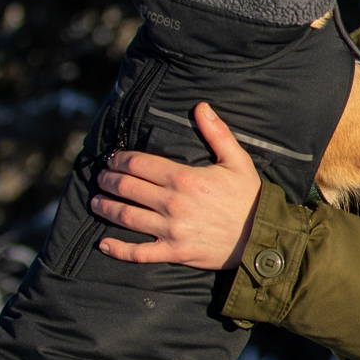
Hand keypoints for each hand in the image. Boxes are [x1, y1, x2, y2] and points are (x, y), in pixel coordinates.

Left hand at [93, 102, 260, 269]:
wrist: (263, 236)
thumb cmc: (249, 197)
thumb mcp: (237, 161)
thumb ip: (217, 133)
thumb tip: (200, 106)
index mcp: (185, 178)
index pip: (139, 164)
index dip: (120, 159)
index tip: (113, 158)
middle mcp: (173, 203)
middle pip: (126, 188)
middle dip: (108, 180)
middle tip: (102, 177)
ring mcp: (172, 230)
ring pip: (126, 216)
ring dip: (105, 207)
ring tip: (96, 201)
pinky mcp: (174, 252)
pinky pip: (139, 253)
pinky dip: (118, 249)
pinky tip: (103, 244)